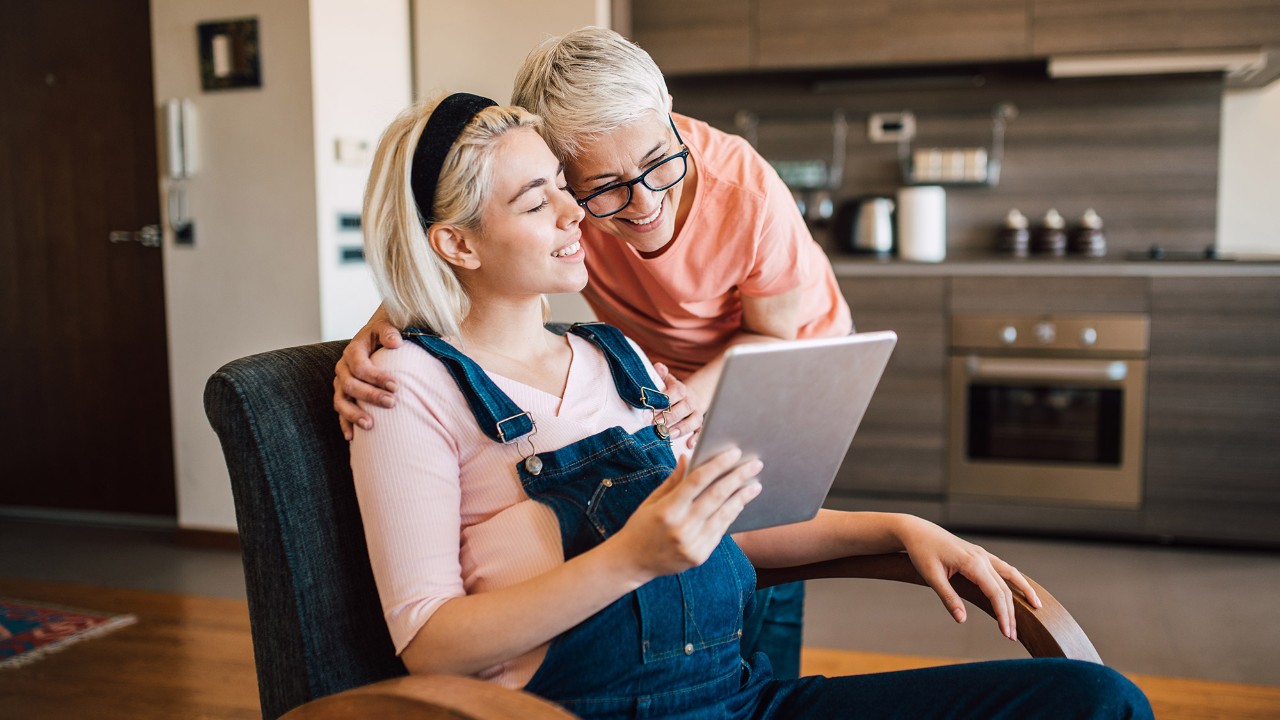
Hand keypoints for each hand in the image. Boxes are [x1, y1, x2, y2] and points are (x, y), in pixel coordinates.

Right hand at [335, 308, 402, 439]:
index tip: (396, 386)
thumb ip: (389, 332)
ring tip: (370, 425)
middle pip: (351, 385)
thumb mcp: (385, 327)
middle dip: (370, 396)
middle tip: (392, 403)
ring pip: (340, 401)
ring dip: (354, 415)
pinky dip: (344, 424)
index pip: (360, 367)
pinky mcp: (342, 396)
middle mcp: (342, 368)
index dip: (377, 377)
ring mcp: (340, 384)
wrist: (373, 338)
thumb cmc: (382, 335)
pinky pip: (340, 412)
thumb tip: (396, 343)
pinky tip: (352, 437)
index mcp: (352, 351)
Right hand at [614, 449, 762, 579]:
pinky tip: (739, 504)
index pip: (697, 481)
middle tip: (755, 464)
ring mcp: (692, 544)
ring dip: (741, 498)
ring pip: (723, 514)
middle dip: (738, 478)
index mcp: (667, 509)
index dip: (718, 465)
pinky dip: (731, 515)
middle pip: (716, 496)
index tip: (734, 452)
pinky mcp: (699, 556)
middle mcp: (681, 527)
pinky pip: (720, 531)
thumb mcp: (652, 500)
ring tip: (755, 485)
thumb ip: (673, 480)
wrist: (633, 562)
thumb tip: (688, 457)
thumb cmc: (641, 526)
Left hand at [654, 363, 701, 445]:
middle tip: (655, 424)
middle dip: (669, 416)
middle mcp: (691, 401)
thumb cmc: (672, 391)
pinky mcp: (699, 424)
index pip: (675, 392)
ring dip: (680, 428)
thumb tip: (658, 366)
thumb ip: (661, 374)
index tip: (651, 409)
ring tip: (667, 435)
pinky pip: (700, 431)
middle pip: (684, 407)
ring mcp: (696, 413)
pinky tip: (689, 445)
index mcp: (682, 389)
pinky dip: (696, 438)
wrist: (689, 397)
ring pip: (693, 420)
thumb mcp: (667, 381)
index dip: (663, 401)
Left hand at [897, 517, 1041, 641]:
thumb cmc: (922, 552)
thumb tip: (962, 620)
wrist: (917, 531)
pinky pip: (1003, 568)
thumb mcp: (931, 576)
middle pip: (1005, 588)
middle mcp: (982, 558)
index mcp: (973, 563)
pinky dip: (1015, 579)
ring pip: (1010, 575)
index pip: (996, 593)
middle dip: (1011, 613)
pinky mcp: (980, 555)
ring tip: (1036, 608)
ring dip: (1022, 592)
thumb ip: (948, 598)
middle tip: (1012, 635)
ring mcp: (983, 555)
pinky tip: (1019, 589)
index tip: (1007, 633)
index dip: (1004, 615)